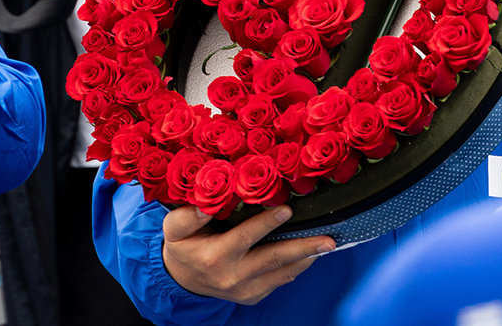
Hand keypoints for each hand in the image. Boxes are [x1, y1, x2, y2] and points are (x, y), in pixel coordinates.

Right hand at [161, 205, 333, 304]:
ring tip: (327, 244)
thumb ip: (187, 216)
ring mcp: (245, 289)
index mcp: (215, 257)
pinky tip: (308, 254)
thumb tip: (205, 204)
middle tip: (328, 239)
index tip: (286, 209)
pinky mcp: (253, 296)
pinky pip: (279, 280)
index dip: (266, 223)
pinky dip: (296, 267)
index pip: (245, 238)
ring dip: (306, 258)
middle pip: (273, 259)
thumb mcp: (174, 229)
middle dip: (303, 247)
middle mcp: (233, 276)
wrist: (181, 278)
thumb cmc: (182, 247)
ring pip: (282, 272)